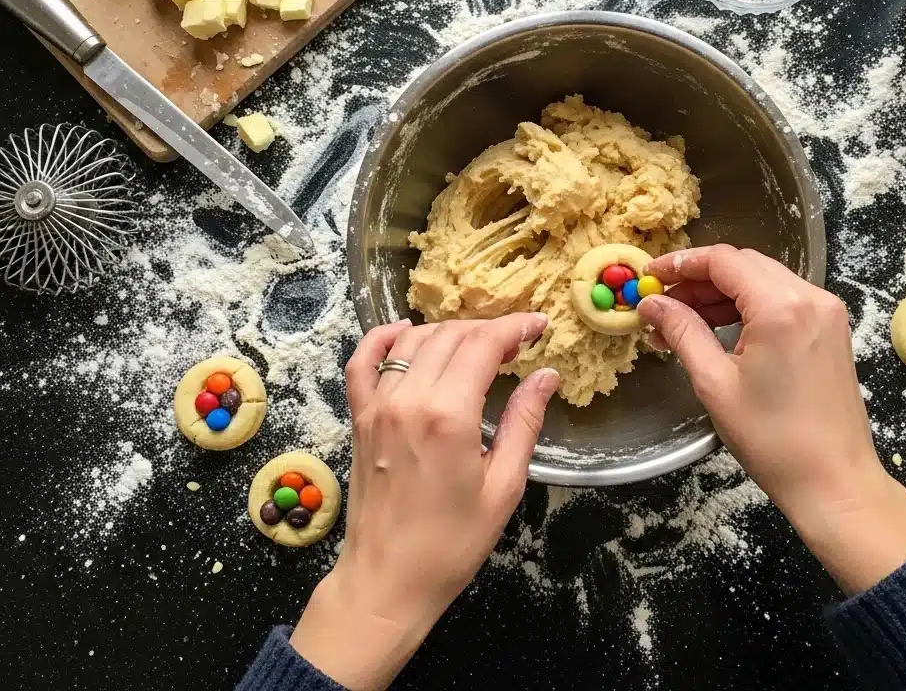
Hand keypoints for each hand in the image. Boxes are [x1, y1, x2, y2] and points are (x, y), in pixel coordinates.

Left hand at [291, 315, 558, 689]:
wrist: (387, 581)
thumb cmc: (452, 543)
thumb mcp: (503, 486)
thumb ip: (524, 422)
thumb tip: (546, 375)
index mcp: (449, 415)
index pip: (483, 344)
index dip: (514, 327)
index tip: (538, 326)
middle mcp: (409, 398)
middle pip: (450, 335)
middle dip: (487, 329)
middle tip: (515, 343)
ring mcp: (377, 405)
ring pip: (412, 341)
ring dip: (448, 332)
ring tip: (476, 344)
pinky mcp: (359, 417)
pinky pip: (363, 361)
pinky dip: (382, 338)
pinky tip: (404, 332)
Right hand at [638, 245, 905, 594]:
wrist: (836, 483)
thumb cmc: (773, 439)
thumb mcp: (714, 383)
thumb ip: (681, 331)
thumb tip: (651, 303)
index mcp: (781, 306)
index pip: (722, 261)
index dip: (680, 263)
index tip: (649, 275)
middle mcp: (810, 297)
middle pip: (743, 264)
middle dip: (698, 278)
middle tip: (661, 302)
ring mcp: (826, 311)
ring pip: (761, 279)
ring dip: (720, 292)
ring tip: (682, 321)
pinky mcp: (830, 329)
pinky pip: (781, 298)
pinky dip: (747, 305)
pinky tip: (718, 329)